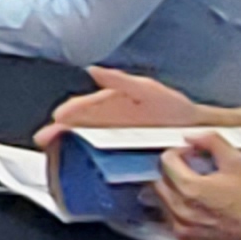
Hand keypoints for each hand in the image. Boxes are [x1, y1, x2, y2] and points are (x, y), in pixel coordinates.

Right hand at [36, 66, 201, 152]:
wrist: (195, 130)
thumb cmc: (173, 107)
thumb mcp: (147, 89)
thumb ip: (120, 80)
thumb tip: (93, 70)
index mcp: (109, 104)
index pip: (82, 108)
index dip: (67, 113)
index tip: (57, 120)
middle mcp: (107, 124)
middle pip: (76, 128)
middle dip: (58, 132)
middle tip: (45, 140)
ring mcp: (114, 142)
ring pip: (83, 144)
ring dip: (67, 147)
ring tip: (54, 153)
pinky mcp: (122, 159)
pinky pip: (100, 161)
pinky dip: (86, 163)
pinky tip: (79, 169)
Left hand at [153, 136, 240, 239]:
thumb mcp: (238, 160)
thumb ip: (211, 142)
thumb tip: (191, 137)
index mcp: (190, 189)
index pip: (166, 162)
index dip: (179, 152)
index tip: (192, 153)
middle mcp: (182, 211)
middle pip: (160, 181)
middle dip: (174, 171)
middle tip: (194, 168)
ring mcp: (185, 229)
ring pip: (164, 202)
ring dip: (175, 191)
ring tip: (201, 188)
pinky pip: (173, 220)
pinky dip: (180, 211)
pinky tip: (201, 206)